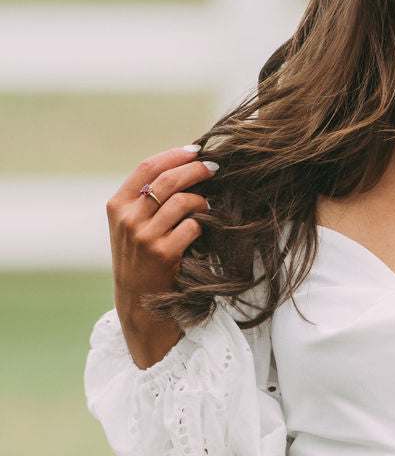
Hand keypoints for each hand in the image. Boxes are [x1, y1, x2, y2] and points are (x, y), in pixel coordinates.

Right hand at [106, 145, 217, 367]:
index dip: (174, 155)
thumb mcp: (130, 228)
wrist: (137, 305)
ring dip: (201, 201)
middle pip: (167, 179)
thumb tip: (181, 169)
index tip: (195, 151)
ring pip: (182, 201)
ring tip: (208, 206)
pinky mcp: (163, 254)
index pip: (147, 166)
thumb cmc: (140, 262)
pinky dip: (203, 224)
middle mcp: (128, 218)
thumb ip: (145, 200)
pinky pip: (192, 226)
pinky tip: (205, 228)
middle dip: (195, 170)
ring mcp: (144, 236)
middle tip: (215, 168)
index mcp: (117, 205)